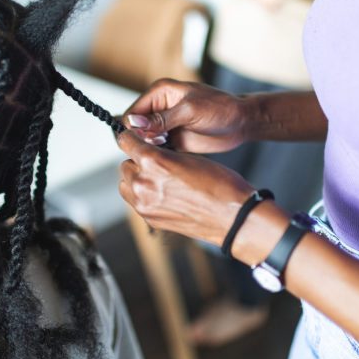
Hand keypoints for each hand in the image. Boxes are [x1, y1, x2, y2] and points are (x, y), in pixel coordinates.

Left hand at [117, 130, 253, 245]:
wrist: (233, 216)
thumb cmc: (219, 185)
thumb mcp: (188, 157)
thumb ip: (162, 155)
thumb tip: (147, 153)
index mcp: (153, 161)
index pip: (126, 142)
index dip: (131, 139)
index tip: (134, 140)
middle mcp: (144, 183)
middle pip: (125, 166)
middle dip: (137, 163)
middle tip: (156, 165)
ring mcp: (145, 204)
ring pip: (126, 186)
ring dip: (136, 181)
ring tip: (158, 181)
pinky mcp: (150, 219)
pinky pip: (136, 202)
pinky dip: (143, 197)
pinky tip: (163, 195)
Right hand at [123, 78, 250, 152]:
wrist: (241, 123)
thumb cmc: (220, 109)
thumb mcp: (190, 111)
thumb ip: (162, 118)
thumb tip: (134, 122)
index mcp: (159, 93)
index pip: (132, 112)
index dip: (134, 127)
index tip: (148, 136)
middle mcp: (158, 108)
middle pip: (135, 128)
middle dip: (143, 138)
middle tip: (163, 140)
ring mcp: (164, 125)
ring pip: (144, 141)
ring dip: (151, 147)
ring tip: (170, 145)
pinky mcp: (172, 140)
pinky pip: (156, 149)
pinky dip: (160, 154)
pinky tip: (172, 154)